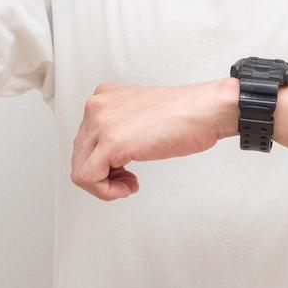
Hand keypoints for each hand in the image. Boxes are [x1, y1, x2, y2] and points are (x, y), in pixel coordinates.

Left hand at [71, 78, 235, 200]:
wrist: (206, 110)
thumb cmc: (186, 114)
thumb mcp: (141, 112)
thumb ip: (121, 125)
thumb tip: (109, 154)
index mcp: (104, 96)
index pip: (85, 139)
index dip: (104, 160)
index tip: (124, 168)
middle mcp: (97, 106)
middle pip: (80, 155)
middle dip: (104, 174)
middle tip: (128, 179)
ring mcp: (101, 123)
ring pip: (80, 169)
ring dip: (106, 185)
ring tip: (129, 183)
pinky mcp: (111, 143)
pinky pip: (88, 179)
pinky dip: (106, 191)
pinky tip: (128, 187)